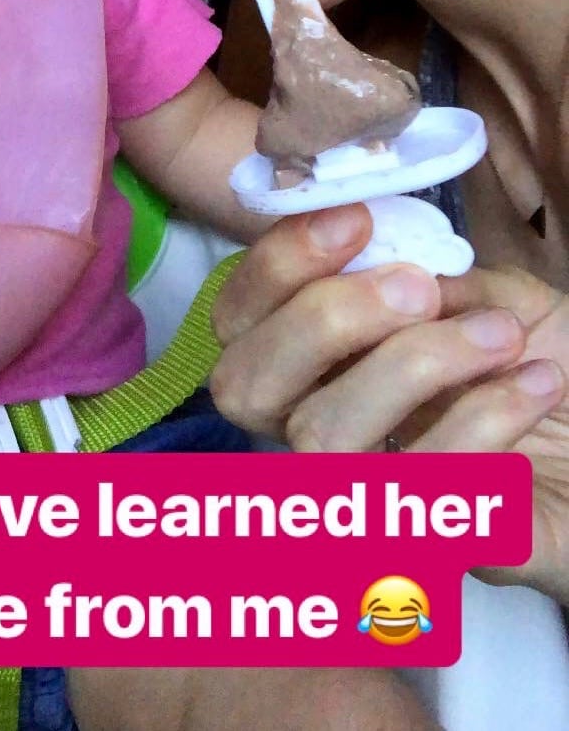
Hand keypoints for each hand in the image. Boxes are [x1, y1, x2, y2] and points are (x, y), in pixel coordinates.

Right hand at [209, 204, 567, 601]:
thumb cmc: (531, 360)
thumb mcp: (479, 292)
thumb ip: (420, 271)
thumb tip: (378, 253)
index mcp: (311, 362)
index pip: (235, 320)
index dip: (278, 264)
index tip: (357, 221)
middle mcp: (312, 430)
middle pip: (244, 387)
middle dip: (325, 319)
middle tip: (418, 291)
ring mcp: (359, 499)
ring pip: (323, 437)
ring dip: (417, 365)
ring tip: (503, 334)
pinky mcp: (428, 551)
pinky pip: (421, 486)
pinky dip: (485, 417)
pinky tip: (538, 382)